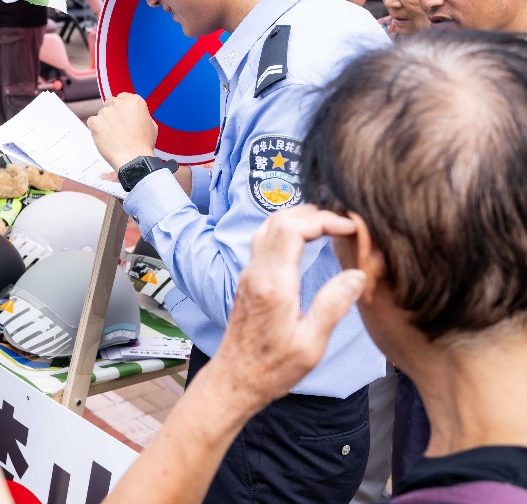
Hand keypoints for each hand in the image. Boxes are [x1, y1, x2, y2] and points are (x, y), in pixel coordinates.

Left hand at [86, 92, 157, 167]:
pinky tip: (105, 138)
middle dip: (113, 113)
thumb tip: (134, 113)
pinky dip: (96, 129)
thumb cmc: (143, 145)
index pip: (123, 97)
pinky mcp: (95, 122)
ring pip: (101, 113)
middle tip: (117, 127)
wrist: (133, 159)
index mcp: (135, 101)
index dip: (122, 108)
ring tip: (113, 136)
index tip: (122, 116)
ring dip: (105, 122)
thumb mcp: (151, 125)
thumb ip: (141, 114)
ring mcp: (106, 112)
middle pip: (111, 102)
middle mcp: (120, 103)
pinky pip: (92, 121)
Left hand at [199, 205, 366, 414]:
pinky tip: (307, 240)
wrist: (236, 379)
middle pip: (279, 220)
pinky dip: (287, 230)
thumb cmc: (273, 368)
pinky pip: (265, 241)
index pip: (293, 229)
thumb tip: (358, 275)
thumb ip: (333, 305)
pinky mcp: (249, 280)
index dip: (324, 220)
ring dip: (298, 219)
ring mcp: (249, 274)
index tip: (351, 227)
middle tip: (344, 222)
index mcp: (273, 284)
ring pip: (268, 227)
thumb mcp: (311, 343)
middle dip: (313, 213)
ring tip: (330, 226)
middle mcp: (257, 272)